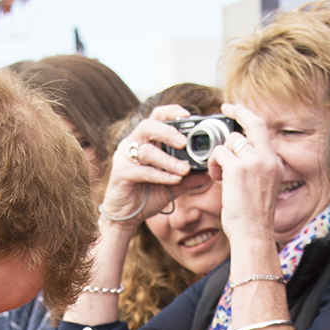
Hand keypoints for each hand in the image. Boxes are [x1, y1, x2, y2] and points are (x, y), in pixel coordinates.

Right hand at [99, 106, 196, 227]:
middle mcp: (132, 145)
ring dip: (168, 160)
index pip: (156, 116)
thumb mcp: (173, 185)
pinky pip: (143, 171)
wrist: (126, 217)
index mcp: (145, 141)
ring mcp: (124, 158)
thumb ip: (189, 177)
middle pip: (148, 126)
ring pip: (146, 150)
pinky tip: (174, 180)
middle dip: (168, 132)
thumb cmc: (147, 196)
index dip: (171, 111)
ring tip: (184, 169)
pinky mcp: (120, 173)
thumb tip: (209, 172)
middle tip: (184, 142)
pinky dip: (161, 175)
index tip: (188, 115)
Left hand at [208, 103, 281, 248]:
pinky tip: (216, 178)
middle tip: (224, 109)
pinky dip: (213, 164)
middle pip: (250, 124)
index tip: (236, 109)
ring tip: (219, 173)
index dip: (248, 115)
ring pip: (230, 140)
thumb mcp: (263, 187)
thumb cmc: (253, 217)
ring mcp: (254, 162)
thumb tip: (237, 154)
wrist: (253, 234)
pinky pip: (219, 153)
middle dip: (236, 112)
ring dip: (220, 154)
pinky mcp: (238, 169)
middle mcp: (267, 158)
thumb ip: (256, 168)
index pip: (262, 129)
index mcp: (275, 162)